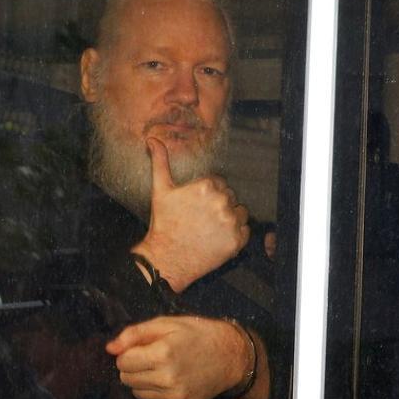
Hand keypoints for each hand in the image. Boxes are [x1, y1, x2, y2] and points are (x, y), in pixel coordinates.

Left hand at [105, 316, 251, 398]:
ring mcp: (175, 396)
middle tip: (151, 356)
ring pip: (137, 393)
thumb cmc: (198, 334)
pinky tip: (171, 379)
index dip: (128, 352)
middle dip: (133, 367)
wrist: (231, 356)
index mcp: (162, 354)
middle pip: (127, 379)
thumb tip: (110, 348)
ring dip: (143, 380)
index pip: (122, 362)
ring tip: (161, 367)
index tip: (141, 347)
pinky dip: (156, 392)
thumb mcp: (166, 324)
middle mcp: (168, 379)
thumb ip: (135, 334)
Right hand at [132, 137, 249, 292]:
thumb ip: (160, 161)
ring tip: (210, 228)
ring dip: (229, 218)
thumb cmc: (164, 224)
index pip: (218, 183)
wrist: (167, 258)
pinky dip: (235, 234)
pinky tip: (217, 238)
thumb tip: (153, 139)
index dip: (207, 194)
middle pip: (229, 197)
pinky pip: (245, 231)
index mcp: (206, 186)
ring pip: (239, 212)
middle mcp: (221, 202)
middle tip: (201, 218)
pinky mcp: (236, 241)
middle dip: (218, 205)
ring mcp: (230, 222)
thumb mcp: (160, 190)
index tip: (197, 206)